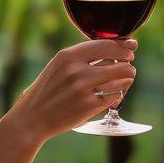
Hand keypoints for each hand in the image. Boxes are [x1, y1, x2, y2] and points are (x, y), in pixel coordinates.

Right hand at [8, 40, 136, 143]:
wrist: (32, 118)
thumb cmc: (49, 90)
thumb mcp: (59, 66)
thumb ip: (83, 56)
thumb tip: (117, 47)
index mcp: (68, 56)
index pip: (106, 44)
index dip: (123, 46)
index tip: (131, 48)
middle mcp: (76, 70)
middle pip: (120, 61)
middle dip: (128, 64)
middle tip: (129, 67)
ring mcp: (83, 89)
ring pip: (122, 79)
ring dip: (127, 79)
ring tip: (126, 80)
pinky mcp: (89, 106)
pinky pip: (115, 96)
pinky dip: (117, 96)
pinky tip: (113, 96)